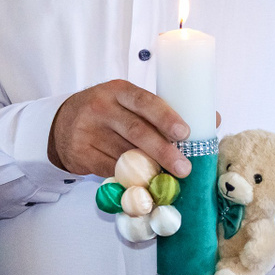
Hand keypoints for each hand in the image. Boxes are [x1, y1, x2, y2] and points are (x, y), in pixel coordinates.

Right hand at [49, 80, 190, 179]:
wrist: (62, 125)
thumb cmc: (108, 113)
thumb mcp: (129, 103)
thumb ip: (163, 112)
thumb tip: (213, 120)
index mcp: (118, 90)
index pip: (144, 101)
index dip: (165, 117)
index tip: (184, 133)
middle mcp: (101, 107)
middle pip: (136, 131)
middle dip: (163, 151)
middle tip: (184, 168)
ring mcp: (88, 131)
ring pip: (124, 154)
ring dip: (149, 170)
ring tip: (168, 180)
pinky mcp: (80, 153)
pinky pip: (110, 169)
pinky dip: (129, 178)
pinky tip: (143, 184)